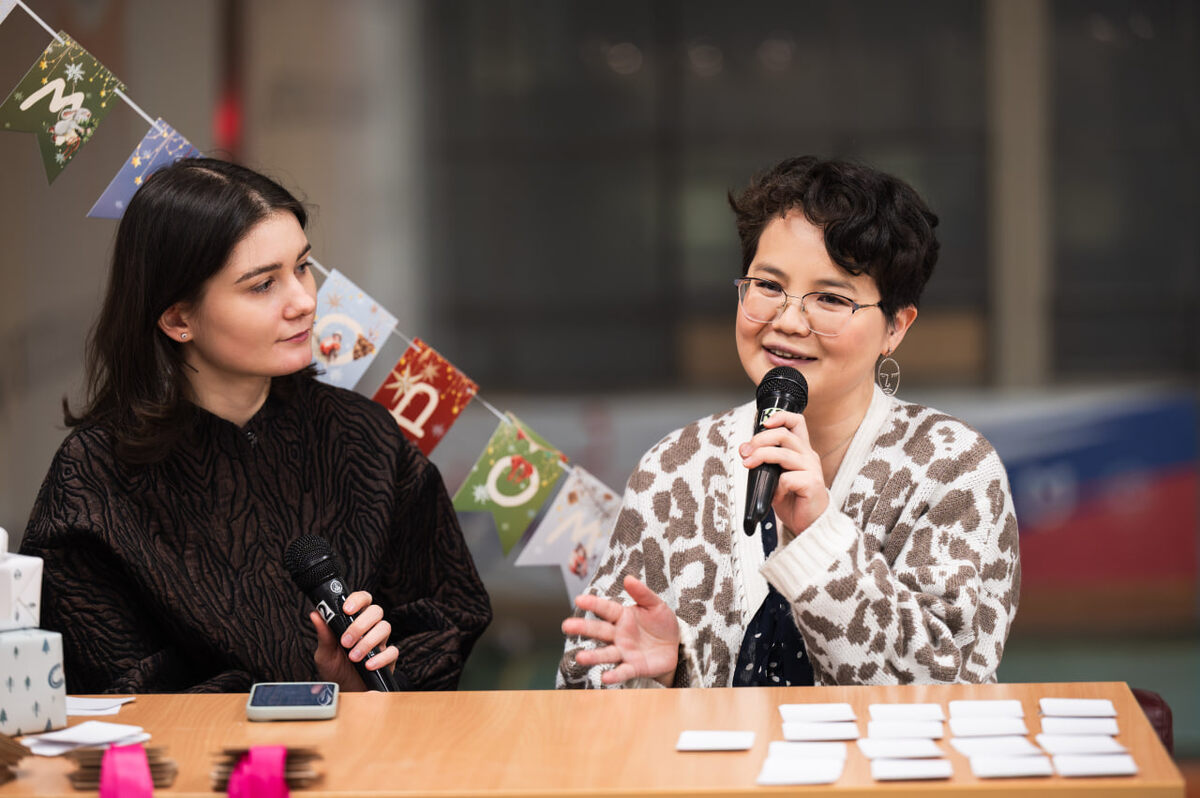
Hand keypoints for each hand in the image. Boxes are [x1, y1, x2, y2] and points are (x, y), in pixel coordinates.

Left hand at [309, 590, 398, 691]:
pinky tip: (368, 666)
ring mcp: (380, 642)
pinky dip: (380, 658)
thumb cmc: (335, 669)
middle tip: (346, 641)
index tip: (346, 610)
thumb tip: (315, 614)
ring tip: (354, 657)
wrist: (344, 692)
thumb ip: (323, 634)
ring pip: (385, 627)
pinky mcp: (388, 658)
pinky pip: (392, 651)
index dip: (358, 599)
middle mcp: (370, 628)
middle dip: (360, 625)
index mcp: (355, 621)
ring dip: (368, 642)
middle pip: (376, 611)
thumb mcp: (324, 653)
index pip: (363, 599)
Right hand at [562, 575, 679, 686]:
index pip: (606, 608)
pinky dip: (614, 675)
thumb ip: (642, 593)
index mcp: (622, 616)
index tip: (579, 599)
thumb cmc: (662, 623)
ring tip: (580, 657)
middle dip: (583, 628)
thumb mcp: (656, 605)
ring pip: (606, 653)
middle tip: (566, 625)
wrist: (674, 647)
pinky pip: (623, 671)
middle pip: (599, 630)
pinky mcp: (634, 667)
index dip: (593, 604)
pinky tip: (605, 677)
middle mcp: (619, 634)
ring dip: (593, 656)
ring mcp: (624, 652)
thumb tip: (628, 578)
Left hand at [739, 409, 829, 535]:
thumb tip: (745, 451)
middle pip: (784, 434)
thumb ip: (765, 463)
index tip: (763, 423)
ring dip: (761, 456)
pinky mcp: (812, 484)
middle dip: (760, 439)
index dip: (780, 417)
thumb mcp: (775, 477)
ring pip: (783, 453)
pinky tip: (774, 495)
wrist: (811, 525)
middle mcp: (808, 456)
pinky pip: (787, 478)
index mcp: (801, 451)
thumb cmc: (794, 500)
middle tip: (745, 452)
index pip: (796, 422)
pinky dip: (776, 486)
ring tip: (749, 465)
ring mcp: (812, 469)